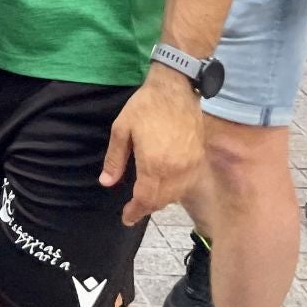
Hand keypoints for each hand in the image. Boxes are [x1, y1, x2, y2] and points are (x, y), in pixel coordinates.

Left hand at [99, 70, 203, 225]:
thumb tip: (106, 182)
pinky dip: (176, 192)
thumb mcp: (121, 130)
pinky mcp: (199, 160)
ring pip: (176, 196)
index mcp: (153, 164)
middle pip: (161, 201)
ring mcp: (190, 166)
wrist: (175, 89)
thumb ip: (114, 159)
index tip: (126, 218)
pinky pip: (187, 185)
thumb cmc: (145, 106)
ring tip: (147, 199)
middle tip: (133, 210)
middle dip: (146, 208)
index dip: (135, 211)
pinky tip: (165, 187)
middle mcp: (175, 170)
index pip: (145, 199)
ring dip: (161, 201)